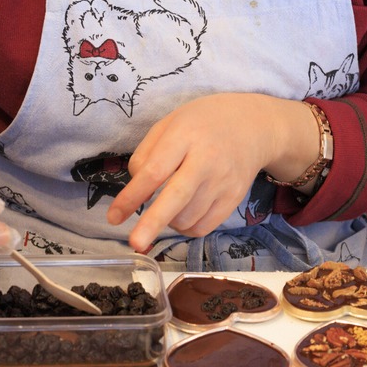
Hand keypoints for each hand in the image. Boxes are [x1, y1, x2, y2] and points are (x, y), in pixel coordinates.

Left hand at [106, 93, 315, 252]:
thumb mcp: (170, 123)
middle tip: (135, 243)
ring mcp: (224, 181)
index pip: (155, 170)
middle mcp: (207, 160)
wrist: (252, 126)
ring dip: (167, 221)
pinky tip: (182, 214)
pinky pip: (204, 227)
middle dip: (153, 222)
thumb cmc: (202, 123)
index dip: (132, 196)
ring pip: (187, 217)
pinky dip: (186, 228)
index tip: (113, 216)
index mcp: (185, 136)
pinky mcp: (234, 198)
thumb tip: (135, 188)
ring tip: (167, 206)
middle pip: (176, 197)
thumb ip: (147, 152)